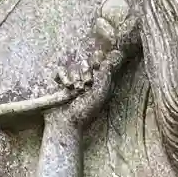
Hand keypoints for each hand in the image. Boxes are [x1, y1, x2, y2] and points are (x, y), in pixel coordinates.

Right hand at [48, 0, 138, 130]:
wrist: (66, 124)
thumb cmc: (86, 111)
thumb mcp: (101, 92)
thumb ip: (108, 72)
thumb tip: (117, 52)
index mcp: (101, 79)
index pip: (102, 59)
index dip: (99, 59)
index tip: (98, 62)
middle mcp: (88, 77)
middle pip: (88, 60)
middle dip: (86, 71)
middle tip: (85, 85)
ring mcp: (73, 79)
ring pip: (74, 64)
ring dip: (75, 77)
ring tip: (75, 91)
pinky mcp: (60, 81)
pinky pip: (61, 69)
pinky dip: (63, 78)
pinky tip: (66, 88)